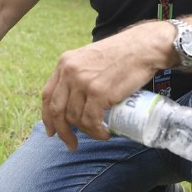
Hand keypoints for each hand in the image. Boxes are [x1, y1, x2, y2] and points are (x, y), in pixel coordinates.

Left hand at [41, 21, 166, 150]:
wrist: (143, 47)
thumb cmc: (122, 53)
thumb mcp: (90, 58)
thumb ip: (80, 72)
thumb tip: (75, 99)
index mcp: (65, 63)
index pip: (48, 95)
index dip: (48, 117)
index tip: (52, 131)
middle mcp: (69, 71)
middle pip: (57, 110)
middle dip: (62, 132)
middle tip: (72, 144)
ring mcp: (83, 82)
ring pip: (75, 118)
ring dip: (86, 132)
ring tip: (98, 133)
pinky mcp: (98, 92)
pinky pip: (91, 121)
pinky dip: (97, 132)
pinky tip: (104, 134)